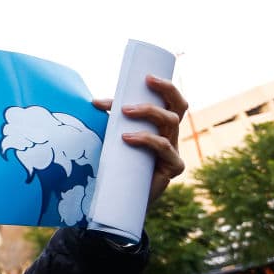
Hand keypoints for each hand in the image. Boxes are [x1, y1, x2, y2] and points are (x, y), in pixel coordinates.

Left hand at [93, 75, 186, 204]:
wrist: (120, 197)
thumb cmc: (118, 162)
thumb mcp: (114, 135)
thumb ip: (110, 119)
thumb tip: (93, 102)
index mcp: (161, 126)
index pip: (172, 101)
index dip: (164, 87)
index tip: (146, 76)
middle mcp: (171, 135)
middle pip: (179, 107)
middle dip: (166, 90)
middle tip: (146, 82)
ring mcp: (174, 151)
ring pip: (171, 123)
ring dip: (148, 112)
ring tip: (123, 112)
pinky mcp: (173, 168)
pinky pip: (164, 148)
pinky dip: (146, 139)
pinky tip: (127, 138)